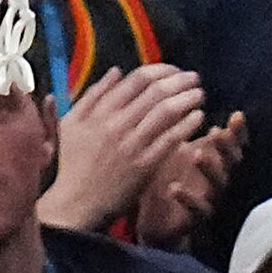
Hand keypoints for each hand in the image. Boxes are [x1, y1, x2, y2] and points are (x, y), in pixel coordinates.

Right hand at [39, 65, 205, 232]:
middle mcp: (116, 124)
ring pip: (165, 112)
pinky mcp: (144, 165)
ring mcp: (131, 145)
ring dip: (187, 98)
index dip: (161, 70)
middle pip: (156, 92)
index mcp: (99, 111)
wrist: (77, 202)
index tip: (173, 70)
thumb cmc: (74, 162)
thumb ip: (92, 95)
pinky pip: (170, 139)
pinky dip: (187, 124)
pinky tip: (199, 117)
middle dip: (180, 80)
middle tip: (194, 78)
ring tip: (200, 94)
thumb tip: (116, 71)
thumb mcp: (71, 123)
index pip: (137, 80)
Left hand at [136, 111, 244, 246]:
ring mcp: (209, 198)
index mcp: (212, 156)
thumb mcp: (172, 147)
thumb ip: (178, 124)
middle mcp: (216, 176)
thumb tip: (175, 89)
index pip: (232, 141)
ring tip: (197, 154)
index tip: (237, 115)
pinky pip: (197, 209)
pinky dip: (187, 199)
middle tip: (218, 132)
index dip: (237, 130)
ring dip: (210, 168)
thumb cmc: (165, 176)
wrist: (154, 219)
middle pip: (232, 160)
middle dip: (227, 146)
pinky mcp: (195, 218)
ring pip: (219, 183)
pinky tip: (174, 188)